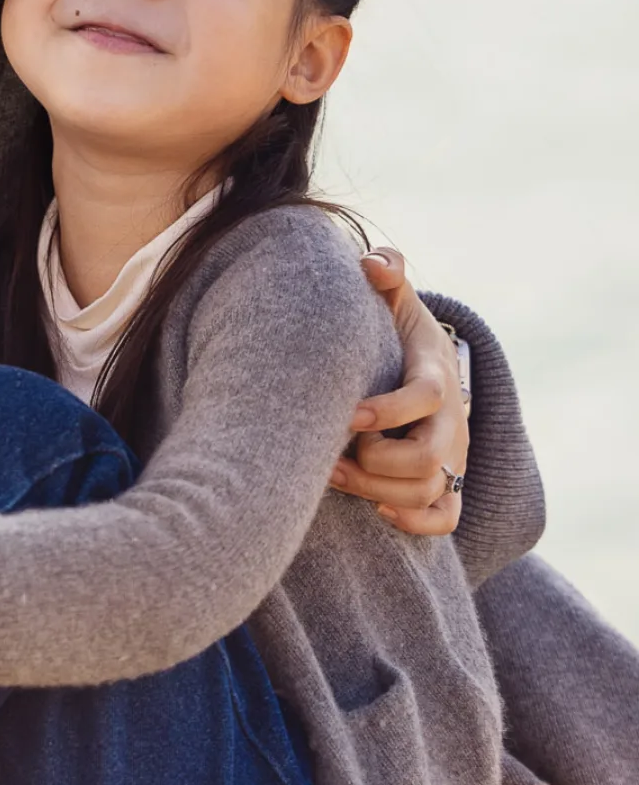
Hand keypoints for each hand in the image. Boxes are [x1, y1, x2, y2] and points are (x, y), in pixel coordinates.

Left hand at [330, 247, 468, 535]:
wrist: (428, 369)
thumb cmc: (397, 333)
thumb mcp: (395, 299)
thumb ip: (386, 272)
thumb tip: (373, 263)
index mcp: (435, 374)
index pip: (426, 397)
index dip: (389, 410)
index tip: (347, 414)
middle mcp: (451, 420)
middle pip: (429, 456)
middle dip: (376, 461)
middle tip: (330, 456)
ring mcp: (453, 455)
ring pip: (429, 491)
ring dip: (378, 491)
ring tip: (333, 476)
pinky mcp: (448, 483)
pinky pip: (445, 518)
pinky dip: (415, 521)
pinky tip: (378, 508)